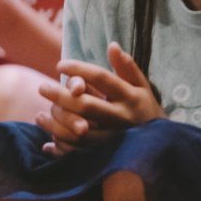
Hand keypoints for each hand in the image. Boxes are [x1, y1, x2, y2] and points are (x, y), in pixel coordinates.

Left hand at [36, 43, 162, 154]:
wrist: (161, 144)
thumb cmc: (144, 108)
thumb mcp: (141, 87)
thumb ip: (127, 67)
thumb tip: (111, 45)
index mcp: (131, 97)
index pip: (102, 78)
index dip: (79, 69)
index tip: (59, 65)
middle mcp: (122, 117)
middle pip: (86, 105)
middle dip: (60, 96)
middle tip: (42, 87)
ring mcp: (114, 138)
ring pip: (78, 131)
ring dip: (55, 123)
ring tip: (39, 115)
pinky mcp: (107, 155)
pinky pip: (79, 151)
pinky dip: (62, 145)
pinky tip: (49, 137)